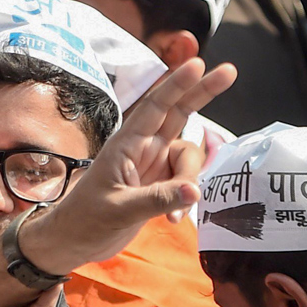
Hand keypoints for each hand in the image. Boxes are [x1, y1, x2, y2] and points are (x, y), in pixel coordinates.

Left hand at [20, 57, 236, 275]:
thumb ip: (157, 199)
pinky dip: (185, 199)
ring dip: (190, 181)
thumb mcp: (119, 210)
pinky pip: (186, 181)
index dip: (178, 85)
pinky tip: (172, 221)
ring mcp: (153, 166)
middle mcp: (142, 149)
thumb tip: (195, 191)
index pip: (156, 107)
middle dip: (203, 92)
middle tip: (230, 71)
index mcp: (126, 144)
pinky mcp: (159, 185)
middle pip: (179, 113)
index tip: (199, 64)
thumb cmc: (86, 220)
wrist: (75, 243)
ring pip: (188, 157)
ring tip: (173, 213)